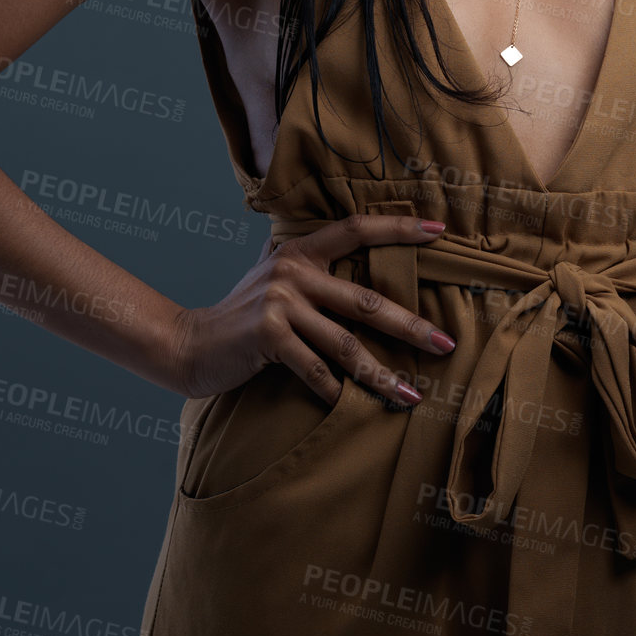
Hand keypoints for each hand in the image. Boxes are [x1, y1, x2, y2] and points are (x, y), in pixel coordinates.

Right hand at [171, 215, 456, 405]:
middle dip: (411, 326)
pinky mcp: (268, 336)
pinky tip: (355, 406)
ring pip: (346, 344)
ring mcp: (280, 303)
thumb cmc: (242, 315)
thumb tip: (359, 255)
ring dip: (382, 375)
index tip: (437, 230)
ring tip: (412, 395)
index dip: (397, 228)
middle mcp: (292, 270)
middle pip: (366, 301)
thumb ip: (310, 265)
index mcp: (300, 251)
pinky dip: (336, 391)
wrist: (189, 344)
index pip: (355, 228)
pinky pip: (315, 369)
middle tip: (446, 343)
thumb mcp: (274, 276)